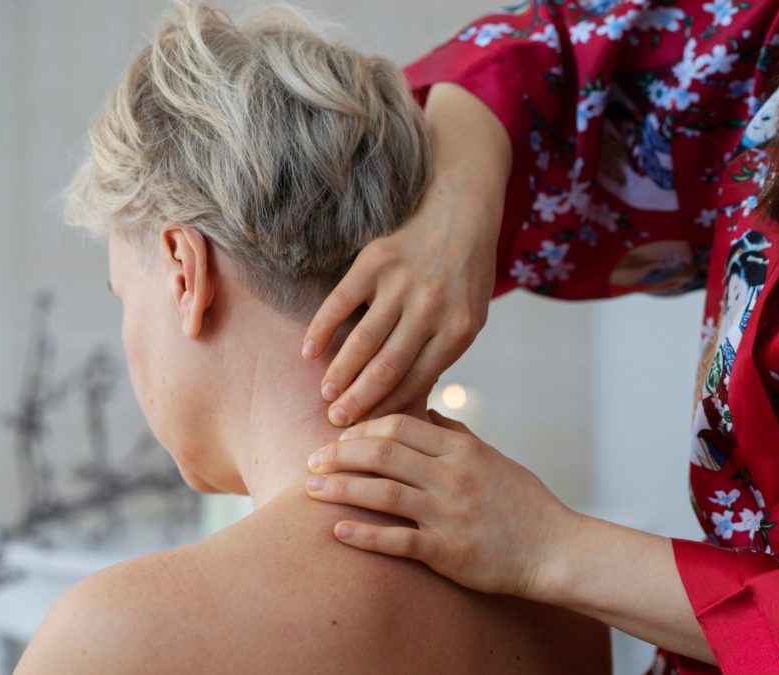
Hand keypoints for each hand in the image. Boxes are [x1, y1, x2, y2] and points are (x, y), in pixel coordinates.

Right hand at [302, 84, 510, 425]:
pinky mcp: (376, 260)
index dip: (388, 409)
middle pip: (386, 368)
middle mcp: (431, 309)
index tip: (367, 431)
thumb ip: (441, 353)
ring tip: (325, 396)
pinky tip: (309, 352)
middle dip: (359, 401)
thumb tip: (406, 399)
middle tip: (336, 423)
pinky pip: (341, 301)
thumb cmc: (465, 277)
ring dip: (340, 373)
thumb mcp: (470, 319)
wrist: (461, 212)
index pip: (417, 381)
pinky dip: (322, 328)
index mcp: (459, 330)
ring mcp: (402, 283)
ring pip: (363, 340)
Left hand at [304, 411, 581, 597]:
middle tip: (312, 459)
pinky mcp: (447, 552)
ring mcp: (449, 514)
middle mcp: (453, 477)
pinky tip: (338, 530)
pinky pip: (397, 540)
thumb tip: (427, 413)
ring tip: (310, 489)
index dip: (363, 428)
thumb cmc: (524, 503)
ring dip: (341, 488)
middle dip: (340, 454)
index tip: (340, 437)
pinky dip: (364, 535)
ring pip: (382, 492)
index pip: (400, 425)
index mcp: (462, 450)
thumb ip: (457, 436)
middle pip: (383, 453)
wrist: (554, 548)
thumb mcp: (493, 458)